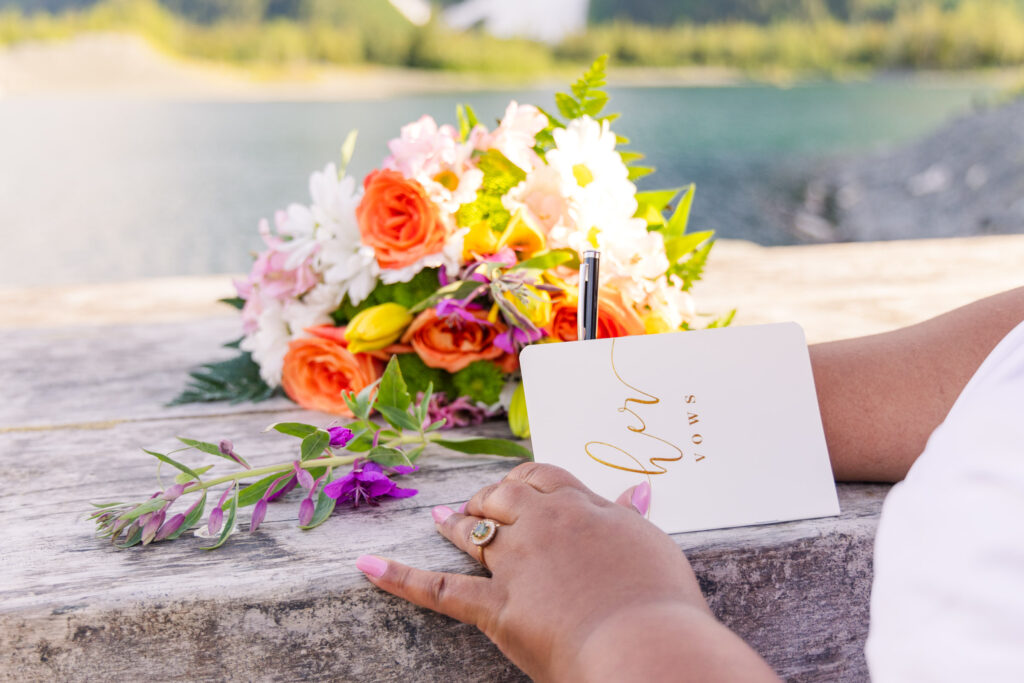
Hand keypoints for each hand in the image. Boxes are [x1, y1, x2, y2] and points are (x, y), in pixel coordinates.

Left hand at [355, 463, 775, 680]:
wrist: (645, 642)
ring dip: (454, 522)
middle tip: (478, 503)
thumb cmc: (660, 598)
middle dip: (488, 497)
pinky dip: (401, 579)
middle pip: (503, 496)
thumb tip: (637, 487)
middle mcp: (541, 524)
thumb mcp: (653, 543)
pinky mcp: (495, 606)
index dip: (527, 480)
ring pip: (473, 531)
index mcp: (579, 506)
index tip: (522, 485)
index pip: (543, 477)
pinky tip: (368, 567)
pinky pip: (441, 589)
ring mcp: (514, 564)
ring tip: (438, 517)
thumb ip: (631, 514)